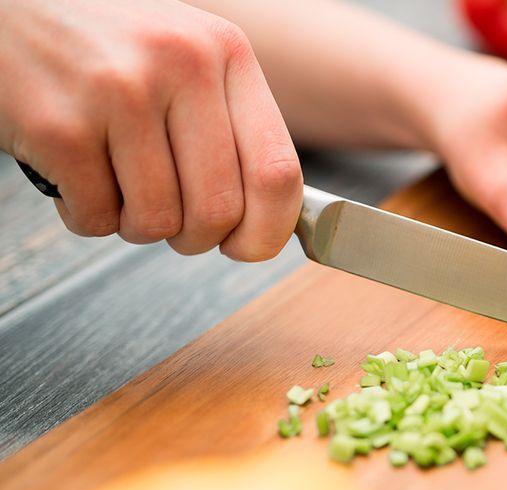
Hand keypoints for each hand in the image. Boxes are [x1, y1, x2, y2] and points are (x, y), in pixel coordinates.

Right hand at [0, 0, 302, 260]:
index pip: (278, 171)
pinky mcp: (58, 125)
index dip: (268, 231)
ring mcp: (119, 93)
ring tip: (116, 184)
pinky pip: (96, 218)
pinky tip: (74, 174)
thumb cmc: (102, 43)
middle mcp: (181, 66)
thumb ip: (231, 125)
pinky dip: (86, 215)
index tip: (248, 246)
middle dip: (196, 238)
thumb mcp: (185, 57)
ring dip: (135, 225)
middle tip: (171, 221)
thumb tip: (271, 221)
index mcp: (226, 53)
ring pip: (158, 222)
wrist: (8, 4)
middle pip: (219, 210)